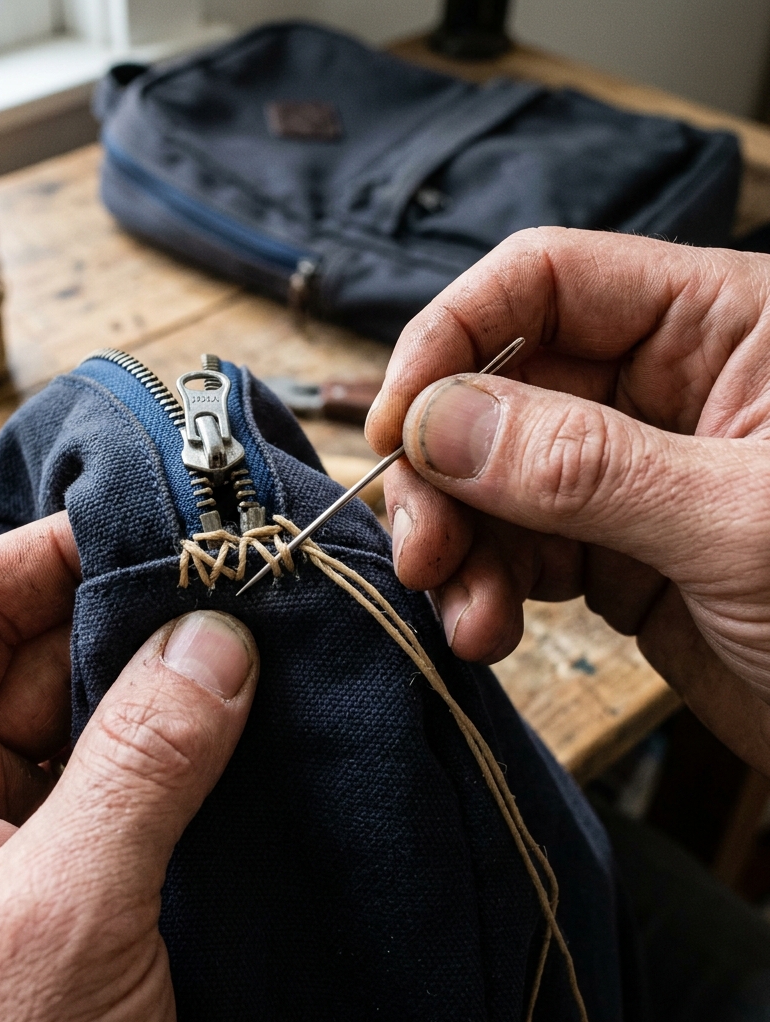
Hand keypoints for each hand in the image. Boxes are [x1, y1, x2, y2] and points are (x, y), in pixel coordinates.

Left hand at [0, 511, 257, 1021]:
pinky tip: (254, 699)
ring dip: (175, 668)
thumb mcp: (60, 917)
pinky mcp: (92, 857)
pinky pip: (144, 761)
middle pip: (41, 649)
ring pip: (101, 702)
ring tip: (257, 624)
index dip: (48, 555)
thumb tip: (213, 635)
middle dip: (132, 611)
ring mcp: (25, 820)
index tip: (146, 522)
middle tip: (230, 573)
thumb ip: (139, 764)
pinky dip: (196, 728)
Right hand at [365, 227, 769, 772]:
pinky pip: (514, 549)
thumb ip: (583, 468)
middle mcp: (665, 386)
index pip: (544, 282)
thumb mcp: (741, 524)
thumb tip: (438, 421)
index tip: (396, 424)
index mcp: (720, 325)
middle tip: (419, 548)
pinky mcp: (617, 551)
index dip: (452, 338)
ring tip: (462, 612)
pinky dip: (484, 587)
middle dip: (445, 471)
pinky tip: (486, 629)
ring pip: (493, 479)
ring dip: (458, 545)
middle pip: (498, 388)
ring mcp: (633, 472)